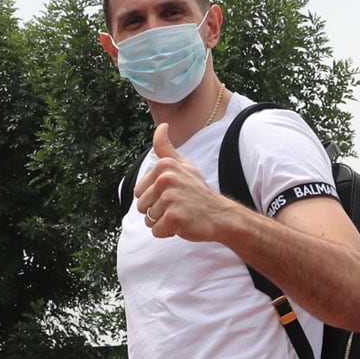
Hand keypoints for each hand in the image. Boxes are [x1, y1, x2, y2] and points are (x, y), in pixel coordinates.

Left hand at [134, 123, 231, 241]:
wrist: (221, 215)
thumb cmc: (199, 192)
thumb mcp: (184, 166)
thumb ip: (166, 148)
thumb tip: (161, 126)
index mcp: (164, 166)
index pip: (138, 192)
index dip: (153, 198)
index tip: (172, 195)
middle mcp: (165, 179)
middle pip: (141, 206)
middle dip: (156, 212)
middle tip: (177, 207)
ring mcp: (170, 198)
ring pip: (149, 220)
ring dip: (162, 222)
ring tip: (181, 215)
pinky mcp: (174, 217)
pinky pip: (157, 231)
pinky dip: (168, 232)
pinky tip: (183, 224)